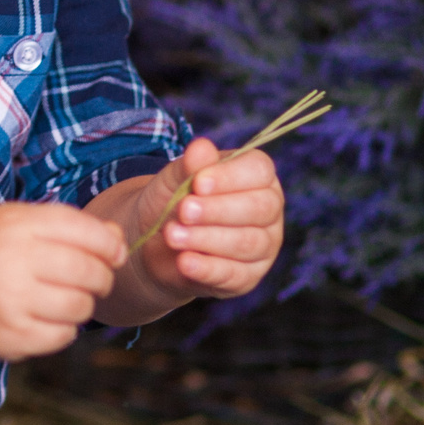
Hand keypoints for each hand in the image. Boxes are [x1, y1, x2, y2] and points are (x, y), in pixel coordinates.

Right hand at [0, 201, 127, 360]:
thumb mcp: (13, 224)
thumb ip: (66, 227)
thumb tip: (120, 243)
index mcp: (15, 225)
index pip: (86, 232)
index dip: (110, 245)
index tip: (113, 254)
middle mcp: (12, 261)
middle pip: (90, 271)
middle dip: (101, 278)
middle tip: (91, 281)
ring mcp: (10, 302)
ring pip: (81, 306)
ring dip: (82, 305)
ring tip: (61, 299)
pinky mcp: (11, 338)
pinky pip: (64, 335)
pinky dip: (62, 329)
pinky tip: (42, 318)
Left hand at [132, 137, 284, 299]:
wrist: (154, 243)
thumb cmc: (171, 202)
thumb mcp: (173, 180)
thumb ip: (188, 165)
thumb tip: (201, 147)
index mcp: (257, 176)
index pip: (259, 171)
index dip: (230, 177)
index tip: (198, 183)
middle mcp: (269, 210)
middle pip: (259, 208)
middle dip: (217, 210)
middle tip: (183, 211)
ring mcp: (263, 247)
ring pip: (247, 243)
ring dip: (207, 239)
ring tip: (172, 235)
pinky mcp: (247, 278)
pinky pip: (234, 274)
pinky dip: (207, 268)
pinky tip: (184, 261)